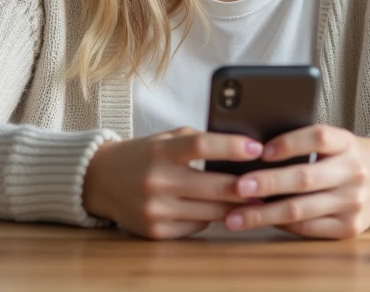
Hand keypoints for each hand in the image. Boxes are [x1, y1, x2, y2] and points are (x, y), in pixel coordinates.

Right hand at [82, 126, 263, 239]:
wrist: (100, 181)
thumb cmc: (144, 155)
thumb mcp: (166, 138)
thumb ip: (199, 140)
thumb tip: (243, 147)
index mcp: (160, 151)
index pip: (201, 145)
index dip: (232, 147)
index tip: (257, 148)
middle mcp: (156, 180)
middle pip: (213, 185)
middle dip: (246, 186)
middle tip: (269, 183)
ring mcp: (155, 209)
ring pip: (210, 211)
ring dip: (235, 206)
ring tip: (254, 199)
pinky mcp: (155, 231)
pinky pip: (196, 226)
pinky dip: (209, 218)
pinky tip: (218, 211)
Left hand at [222, 126, 369, 238]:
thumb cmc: (348, 155)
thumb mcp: (336, 140)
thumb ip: (305, 142)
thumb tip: (254, 150)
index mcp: (348, 143)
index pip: (318, 137)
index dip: (289, 143)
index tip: (261, 149)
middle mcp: (353, 171)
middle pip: (304, 178)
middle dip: (267, 183)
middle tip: (238, 186)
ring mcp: (353, 202)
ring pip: (301, 210)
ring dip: (264, 214)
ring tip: (236, 215)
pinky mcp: (350, 227)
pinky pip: (308, 228)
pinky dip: (282, 225)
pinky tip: (263, 220)